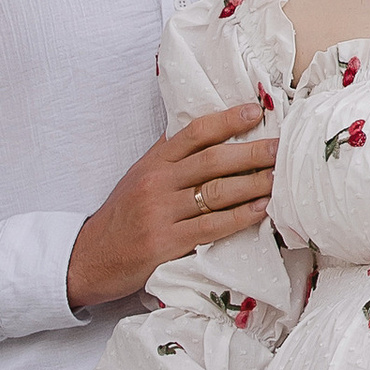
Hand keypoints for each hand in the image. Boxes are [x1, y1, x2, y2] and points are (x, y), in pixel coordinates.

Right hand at [66, 100, 276, 312]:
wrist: (88, 258)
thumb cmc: (122, 215)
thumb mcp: (139, 176)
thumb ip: (170, 155)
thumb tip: (208, 130)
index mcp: (153, 162)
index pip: (194, 133)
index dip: (227, 119)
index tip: (256, 111)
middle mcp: (157, 183)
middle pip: (213, 160)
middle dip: (252, 152)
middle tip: (282, 147)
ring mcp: (161, 214)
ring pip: (216, 193)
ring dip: (253, 184)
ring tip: (280, 178)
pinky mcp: (165, 244)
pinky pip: (211, 227)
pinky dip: (240, 217)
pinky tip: (261, 210)